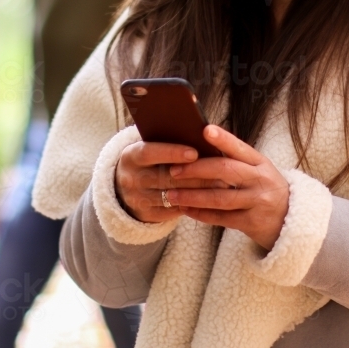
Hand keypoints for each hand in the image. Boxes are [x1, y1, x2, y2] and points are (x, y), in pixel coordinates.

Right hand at [114, 140, 230, 223]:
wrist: (125, 187)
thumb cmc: (149, 159)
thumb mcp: (149, 146)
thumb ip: (167, 139)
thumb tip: (200, 132)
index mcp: (130, 156)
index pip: (149, 152)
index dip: (171, 152)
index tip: (194, 152)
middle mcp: (131, 178)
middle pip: (165, 177)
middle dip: (194, 174)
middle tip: (221, 171)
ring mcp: (138, 199)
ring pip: (173, 196)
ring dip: (199, 190)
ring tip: (223, 184)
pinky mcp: (147, 215)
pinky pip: (173, 211)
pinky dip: (193, 204)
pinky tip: (211, 199)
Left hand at [165, 124, 289, 251]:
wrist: (291, 221)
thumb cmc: (264, 188)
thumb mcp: (258, 170)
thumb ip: (235, 159)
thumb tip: (199, 145)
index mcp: (260, 162)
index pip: (239, 147)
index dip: (222, 139)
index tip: (204, 130)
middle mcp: (260, 180)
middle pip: (225, 170)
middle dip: (196, 169)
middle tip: (174, 170)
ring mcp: (257, 202)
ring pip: (219, 198)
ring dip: (192, 196)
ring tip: (171, 194)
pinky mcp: (251, 223)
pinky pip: (221, 218)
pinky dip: (201, 214)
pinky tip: (185, 210)